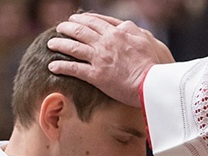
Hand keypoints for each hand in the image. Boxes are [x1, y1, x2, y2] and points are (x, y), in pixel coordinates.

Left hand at [47, 13, 174, 106]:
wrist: (152, 83)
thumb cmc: (156, 65)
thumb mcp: (149, 40)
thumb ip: (135, 32)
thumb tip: (127, 28)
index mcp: (120, 32)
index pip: (98, 21)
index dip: (86, 19)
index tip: (79, 19)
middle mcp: (107, 42)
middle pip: (82, 30)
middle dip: (68, 27)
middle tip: (61, 27)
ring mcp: (100, 58)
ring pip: (74, 46)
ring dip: (60, 43)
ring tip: (51, 43)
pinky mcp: (96, 75)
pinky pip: (73, 68)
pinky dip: (61, 66)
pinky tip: (52, 66)